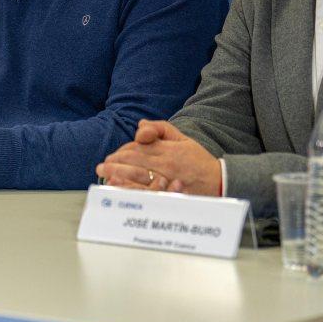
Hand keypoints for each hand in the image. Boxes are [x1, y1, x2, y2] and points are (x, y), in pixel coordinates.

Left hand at [97, 120, 221, 195]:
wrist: (220, 181)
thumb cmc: (198, 160)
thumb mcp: (182, 139)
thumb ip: (160, 129)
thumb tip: (140, 126)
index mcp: (167, 150)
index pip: (139, 148)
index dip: (123, 152)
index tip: (114, 156)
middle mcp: (166, 164)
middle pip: (135, 162)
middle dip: (116, 163)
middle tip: (102, 167)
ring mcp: (168, 181)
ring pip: (139, 177)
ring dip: (120, 176)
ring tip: (106, 176)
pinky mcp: (171, 196)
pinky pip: (148, 194)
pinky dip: (133, 191)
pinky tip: (121, 191)